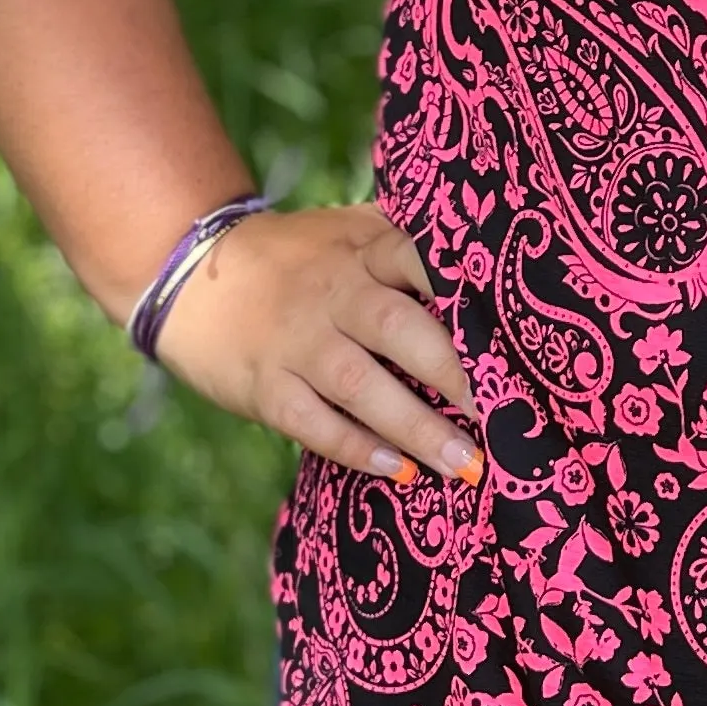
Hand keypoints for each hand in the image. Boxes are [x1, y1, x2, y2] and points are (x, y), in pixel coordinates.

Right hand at [151, 201, 479, 488]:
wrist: (193, 275)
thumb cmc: (298, 258)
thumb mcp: (349, 233)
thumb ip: (406, 244)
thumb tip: (491, 269)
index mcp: (362, 251)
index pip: (419, 260)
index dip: (464, 294)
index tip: (513, 333)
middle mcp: (332, 293)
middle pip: (397, 329)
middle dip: (453, 373)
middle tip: (505, 415)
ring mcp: (296, 341)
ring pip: (360, 385)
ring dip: (416, 426)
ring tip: (465, 464)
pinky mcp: (264, 386)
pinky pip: (311, 421)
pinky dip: (356, 448)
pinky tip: (400, 471)